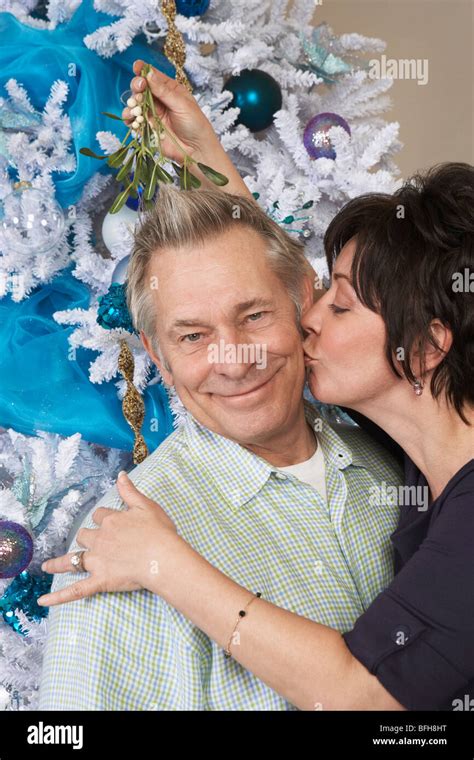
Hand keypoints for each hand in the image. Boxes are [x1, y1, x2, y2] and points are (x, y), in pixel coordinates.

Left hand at [37, 472, 178, 606]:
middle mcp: (100, 539)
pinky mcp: (100, 580)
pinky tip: (43, 601)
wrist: (163, 557)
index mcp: (111, 520)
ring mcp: (98, 560)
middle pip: (85, 535)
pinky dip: (58, 597)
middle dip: (86, 538)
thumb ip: (130, 491)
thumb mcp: (146, 506)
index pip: (100, 515)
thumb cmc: (159, 532)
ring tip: (47, 566)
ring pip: (72, 559)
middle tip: (92, 543)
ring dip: (59, 562)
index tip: (110, 522)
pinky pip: (75, 590)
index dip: (104, 518)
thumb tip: (120, 475)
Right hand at [122, 59, 218, 164]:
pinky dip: (129, 118)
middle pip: (141, 87)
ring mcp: (152, 113)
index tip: (136, 67)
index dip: (143, 70)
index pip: (153, 75)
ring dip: (132, 103)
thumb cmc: (195, 125)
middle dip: (137, 86)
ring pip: (135, 103)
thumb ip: (164, 91)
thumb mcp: (182, 105)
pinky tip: (131, 119)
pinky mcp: (148, 127)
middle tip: (139, 89)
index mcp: (170, 89)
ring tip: (136, 107)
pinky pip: (134, 120)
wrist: (196, 151)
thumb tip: (148, 75)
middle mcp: (159, 99)